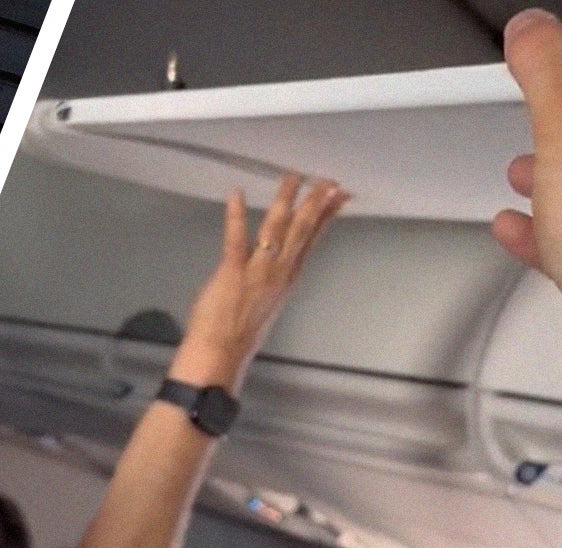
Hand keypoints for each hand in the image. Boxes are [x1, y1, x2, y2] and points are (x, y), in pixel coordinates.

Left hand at [171, 175, 345, 388]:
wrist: (221, 355)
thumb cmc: (239, 334)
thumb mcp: (268, 303)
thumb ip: (275, 280)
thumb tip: (278, 262)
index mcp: (288, 279)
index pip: (312, 241)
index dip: (327, 216)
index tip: (339, 196)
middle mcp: (279, 272)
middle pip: (302, 231)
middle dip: (316, 202)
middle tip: (327, 179)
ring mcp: (258, 271)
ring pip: (277, 229)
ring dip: (286, 201)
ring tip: (293, 178)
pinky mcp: (233, 272)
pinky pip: (236, 239)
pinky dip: (236, 215)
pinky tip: (237, 193)